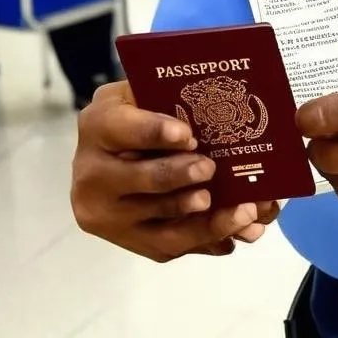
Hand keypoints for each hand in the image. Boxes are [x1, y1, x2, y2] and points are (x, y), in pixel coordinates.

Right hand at [71, 81, 279, 261]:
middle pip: (142, 181)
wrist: (107, 154)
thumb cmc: (136, 112)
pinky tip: (242, 231)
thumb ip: (166, 93)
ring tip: (244, 210)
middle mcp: (93, 178)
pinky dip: (211, 240)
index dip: (155, 132)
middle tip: (211, 169)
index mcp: (98, 126)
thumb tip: (216, 102)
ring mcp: (110, 218)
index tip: (187, 134)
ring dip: (207, 223)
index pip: (124, 129)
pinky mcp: (130, 242)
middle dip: (180, 177)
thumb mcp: (140, 90)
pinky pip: (173, 247)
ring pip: (162, 228)